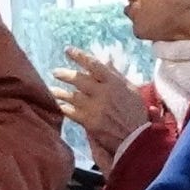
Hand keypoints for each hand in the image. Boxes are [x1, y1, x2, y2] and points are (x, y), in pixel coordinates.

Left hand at [52, 49, 150, 165]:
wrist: (137, 139)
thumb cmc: (136, 114)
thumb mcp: (131, 90)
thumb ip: (116, 75)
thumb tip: (106, 61)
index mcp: (114, 82)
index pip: (93, 64)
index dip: (79, 56)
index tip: (68, 50)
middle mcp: (103, 92)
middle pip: (78, 79)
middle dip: (65, 74)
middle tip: (55, 72)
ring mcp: (94, 107)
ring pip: (72, 96)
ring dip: (60, 92)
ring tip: (52, 90)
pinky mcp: (89, 122)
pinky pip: (71, 112)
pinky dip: (64, 108)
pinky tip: (59, 106)